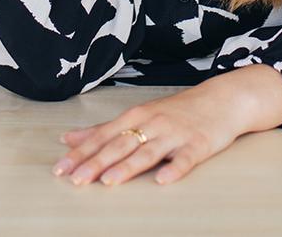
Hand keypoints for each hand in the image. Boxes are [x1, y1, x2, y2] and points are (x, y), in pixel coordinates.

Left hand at [50, 78, 249, 186]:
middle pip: (120, 145)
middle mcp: (152, 123)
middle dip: (96, 162)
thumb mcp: (139, 115)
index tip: (60, 169)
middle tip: (76, 179)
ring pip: (148, 151)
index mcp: (136, 116)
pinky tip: (163, 180)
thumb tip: (68, 139)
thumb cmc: (177, 110)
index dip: (81, 153)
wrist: (221, 99)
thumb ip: (104, 130)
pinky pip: (185, 159)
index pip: (103, 136)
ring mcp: (175, 134)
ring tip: (109, 181)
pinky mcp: (197, 145)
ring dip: (128, 167)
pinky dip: (174, 169)